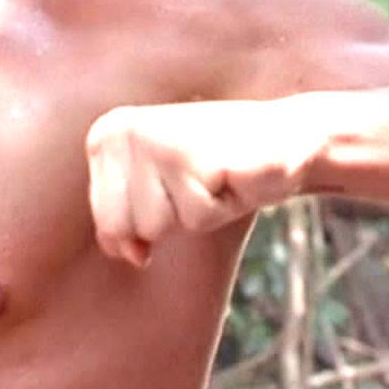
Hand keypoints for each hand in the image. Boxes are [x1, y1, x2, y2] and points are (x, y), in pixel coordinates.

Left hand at [85, 99, 322, 266]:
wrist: (283, 134)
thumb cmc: (215, 170)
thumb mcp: (159, 194)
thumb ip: (126, 224)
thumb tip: (131, 255)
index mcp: (104, 137)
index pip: (105, 222)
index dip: (146, 221)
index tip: (176, 185)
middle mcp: (122, 133)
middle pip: (122, 228)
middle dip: (168, 220)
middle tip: (197, 185)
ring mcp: (156, 142)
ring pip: (157, 227)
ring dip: (197, 212)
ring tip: (214, 179)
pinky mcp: (193, 157)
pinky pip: (197, 218)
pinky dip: (221, 208)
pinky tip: (231, 178)